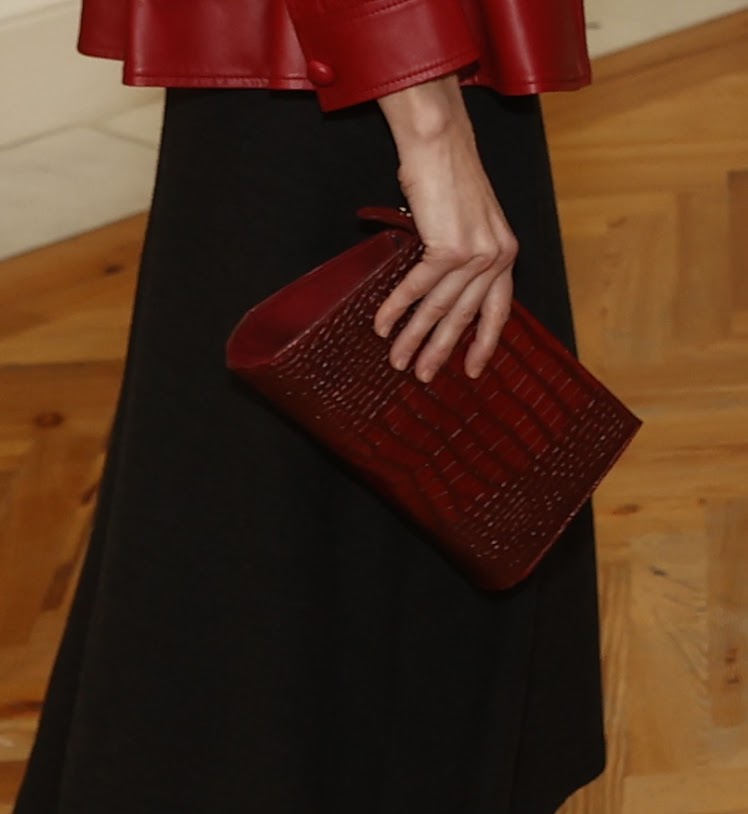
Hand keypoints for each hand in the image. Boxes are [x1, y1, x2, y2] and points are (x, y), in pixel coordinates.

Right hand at [374, 74, 517, 382]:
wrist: (441, 143)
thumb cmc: (449, 178)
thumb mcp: (469, 224)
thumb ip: (464, 260)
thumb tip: (440, 293)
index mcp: (505, 254)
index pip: (496, 311)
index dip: (482, 343)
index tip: (471, 369)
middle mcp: (496, 258)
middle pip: (464, 317)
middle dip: (440, 350)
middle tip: (423, 376)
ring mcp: (476, 254)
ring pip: (439, 308)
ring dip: (414, 337)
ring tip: (398, 360)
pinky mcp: (451, 248)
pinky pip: (418, 288)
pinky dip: (396, 308)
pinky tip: (382, 324)